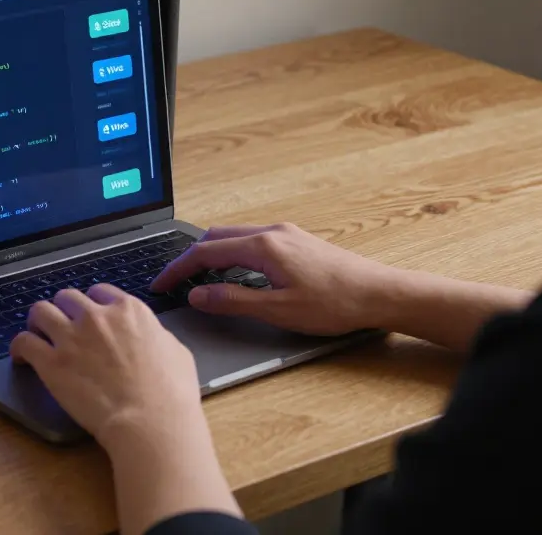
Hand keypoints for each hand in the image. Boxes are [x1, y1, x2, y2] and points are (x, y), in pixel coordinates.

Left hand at [10, 284, 201, 448]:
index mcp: (128, 310)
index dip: (92, 304)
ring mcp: (71, 337)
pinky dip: (20, 347)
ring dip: (38, 321)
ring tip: (38, 335)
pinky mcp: (51, 362)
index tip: (88, 316)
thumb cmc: (171, 394)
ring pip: (40, 311)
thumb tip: (148, 335)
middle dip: (64, 310)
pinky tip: (22, 357)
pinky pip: (24, 341)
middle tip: (62, 326)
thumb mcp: (175, 351)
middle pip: (67, 297)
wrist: (151, 422)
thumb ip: (154, 334)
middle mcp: (96, 316)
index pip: (100, 292)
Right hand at [151, 223, 396, 335]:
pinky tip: (234, 272)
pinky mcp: (296, 240)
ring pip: (233, 236)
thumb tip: (198, 295)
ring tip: (198, 278)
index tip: (160, 284)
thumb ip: (233, 300)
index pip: (204, 252)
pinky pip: (251, 239)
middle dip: (189, 258)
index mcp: (263, 246)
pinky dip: (231, 253)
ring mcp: (285, 233)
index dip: (177, 269)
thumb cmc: (335, 304)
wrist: (381, 294)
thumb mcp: (278, 310)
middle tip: (174, 281)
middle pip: (215, 237)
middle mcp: (272, 231)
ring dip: (211, 254)